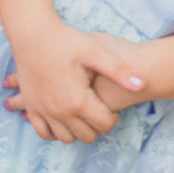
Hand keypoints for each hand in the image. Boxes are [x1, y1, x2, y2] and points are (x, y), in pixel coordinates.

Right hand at [2, 21, 144, 142]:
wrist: (32, 34)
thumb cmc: (65, 40)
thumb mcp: (95, 50)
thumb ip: (118, 70)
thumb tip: (142, 84)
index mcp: (78, 100)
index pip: (104, 125)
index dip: (113, 117)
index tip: (112, 103)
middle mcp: (60, 112)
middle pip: (87, 136)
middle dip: (97, 125)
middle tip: (100, 107)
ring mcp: (44, 112)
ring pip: (66, 138)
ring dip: (78, 130)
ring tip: (85, 112)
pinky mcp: (31, 108)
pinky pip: (44, 133)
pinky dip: (55, 131)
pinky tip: (64, 119)